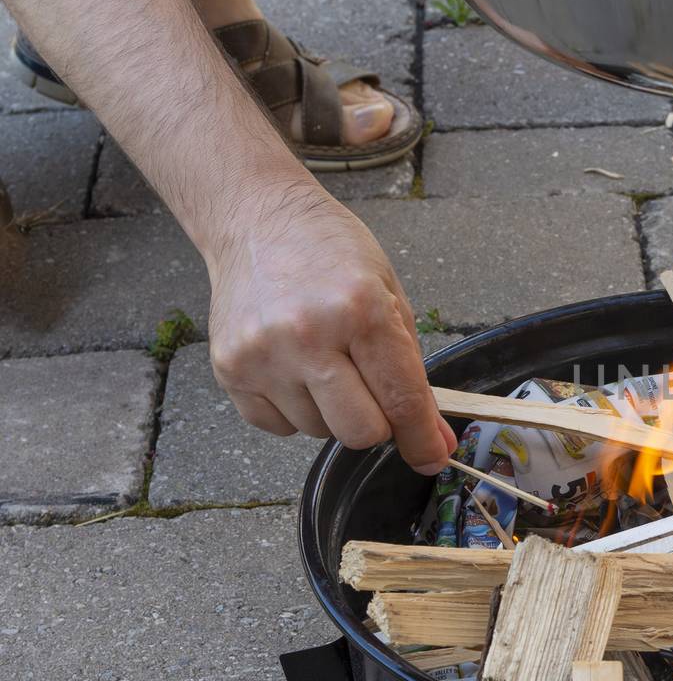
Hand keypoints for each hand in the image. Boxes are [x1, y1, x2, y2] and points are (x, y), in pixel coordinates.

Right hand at [204, 180, 453, 473]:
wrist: (259, 221)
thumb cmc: (335, 256)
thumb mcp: (392, 298)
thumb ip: (414, 375)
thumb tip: (434, 446)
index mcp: (361, 311)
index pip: (401, 401)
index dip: (422, 440)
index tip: (432, 459)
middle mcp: (308, 335)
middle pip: (359, 432)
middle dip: (376, 425)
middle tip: (372, 392)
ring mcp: (262, 355)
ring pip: (318, 432)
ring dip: (332, 411)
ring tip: (325, 360)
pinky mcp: (229, 369)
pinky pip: (278, 427)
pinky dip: (295, 410)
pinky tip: (294, 367)